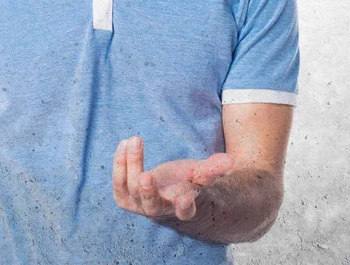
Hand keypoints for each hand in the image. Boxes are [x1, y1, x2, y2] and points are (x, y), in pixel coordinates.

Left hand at [112, 136, 234, 220]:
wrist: (169, 196)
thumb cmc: (188, 183)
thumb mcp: (201, 175)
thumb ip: (213, 168)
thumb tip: (231, 160)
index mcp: (184, 207)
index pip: (185, 211)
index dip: (184, 205)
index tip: (185, 197)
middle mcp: (161, 209)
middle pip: (152, 206)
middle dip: (148, 192)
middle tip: (146, 177)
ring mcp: (141, 205)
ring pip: (132, 190)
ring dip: (132, 164)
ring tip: (135, 139)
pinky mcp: (127, 197)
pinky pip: (119, 184)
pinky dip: (120, 164)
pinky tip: (124, 143)